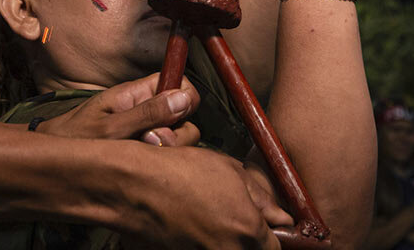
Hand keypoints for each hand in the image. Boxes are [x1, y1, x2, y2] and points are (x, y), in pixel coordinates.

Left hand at [38, 73, 201, 146]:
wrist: (53, 161)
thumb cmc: (75, 139)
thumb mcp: (110, 128)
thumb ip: (147, 113)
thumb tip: (184, 98)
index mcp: (138, 92)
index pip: (180, 83)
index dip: (185, 99)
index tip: (173, 119)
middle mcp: (146, 108)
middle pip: (185, 115)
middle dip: (176, 134)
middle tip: (148, 142)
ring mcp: (146, 129)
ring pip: (178, 137)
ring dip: (165, 150)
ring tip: (138, 154)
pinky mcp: (143, 149)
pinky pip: (165, 153)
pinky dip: (158, 161)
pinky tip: (139, 165)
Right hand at [120, 146, 289, 248]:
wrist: (133, 188)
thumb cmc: (178, 173)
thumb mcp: (230, 171)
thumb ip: (261, 198)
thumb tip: (280, 215)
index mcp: (247, 231)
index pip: (273, 247)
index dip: (268, 233)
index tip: (263, 224)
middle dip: (248, 238)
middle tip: (233, 217)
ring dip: (225, 240)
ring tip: (209, 217)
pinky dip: (204, 242)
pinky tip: (193, 224)